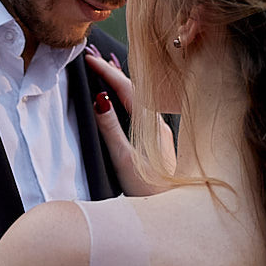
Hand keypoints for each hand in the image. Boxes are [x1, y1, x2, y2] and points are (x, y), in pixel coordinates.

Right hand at [84, 48, 174, 197]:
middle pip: (135, 87)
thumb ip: (110, 129)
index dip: (106, 71)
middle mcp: (159, 123)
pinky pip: (144, 109)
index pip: (125, 87)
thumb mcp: (123, 160)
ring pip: (141, 97)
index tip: (88, 57)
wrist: (177, 208)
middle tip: (93, 58)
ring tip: (105, 70)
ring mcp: (162, 131)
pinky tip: (123, 99)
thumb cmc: (150, 190)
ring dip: (122, 82)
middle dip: (113, 71)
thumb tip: (99, 100)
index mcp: (149, 124)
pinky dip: (130, 96)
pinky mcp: (161, 141)